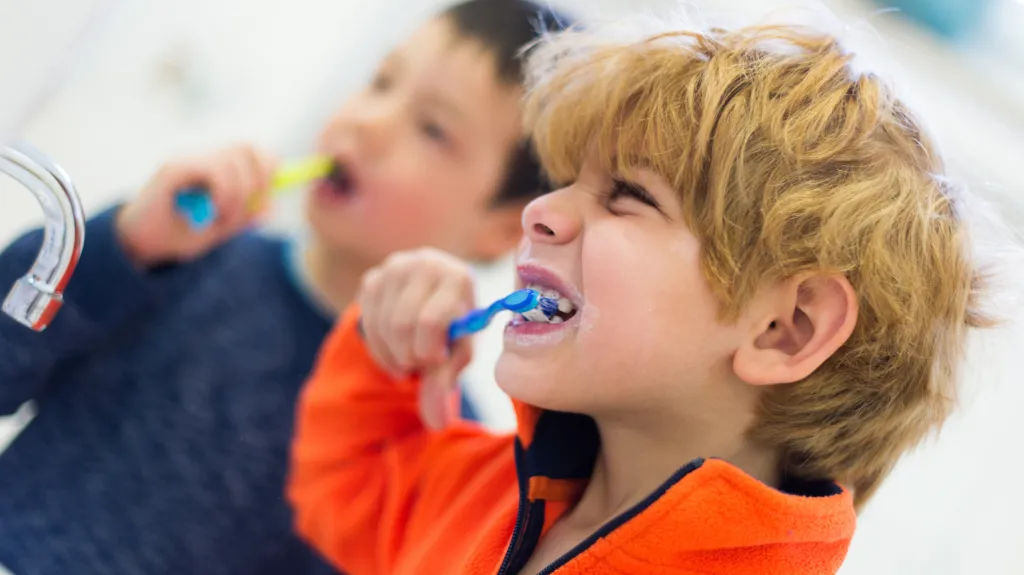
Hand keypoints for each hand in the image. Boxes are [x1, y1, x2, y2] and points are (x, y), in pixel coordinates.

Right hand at [116, 144, 276, 265]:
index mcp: (216, 165)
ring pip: (233, 161)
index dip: (269, 171)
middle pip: (248, 148)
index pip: (255, 150)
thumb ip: (244, 215)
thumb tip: (269, 208)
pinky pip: (214, 170)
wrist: (138, 245)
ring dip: (238, 195)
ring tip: (223, 218)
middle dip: (259, 182)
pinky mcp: (173, 168)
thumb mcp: (221, 228)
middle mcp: (202, 156)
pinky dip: (224, 195)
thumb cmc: (179, 235)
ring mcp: (187, 159)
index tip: (265, 202)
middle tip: (250, 211)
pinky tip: (211, 213)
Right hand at [358, 248, 475, 428]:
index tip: (435, 359)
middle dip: (408, 355)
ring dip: (392, 354)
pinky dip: (379, 346)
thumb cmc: (452, 330)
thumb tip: (436, 424)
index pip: (431, 320)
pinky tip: (392, 347)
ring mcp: (397, 266)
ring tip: (407, 356)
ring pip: (381, 325)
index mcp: (458, 277)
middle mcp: (427, 262)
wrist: (432, 303)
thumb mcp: (456, 355)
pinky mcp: (373, 277)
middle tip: (417, 362)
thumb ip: (444, 383)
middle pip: (401, 324)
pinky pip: (365, 320)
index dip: (428, 351)